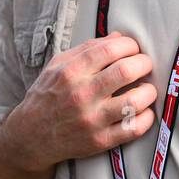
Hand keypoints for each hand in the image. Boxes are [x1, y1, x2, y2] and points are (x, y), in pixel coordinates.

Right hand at [3, 31, 156, 172]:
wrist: (30, 136)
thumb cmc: (47, 96)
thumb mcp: (58, 65)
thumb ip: (87, 49)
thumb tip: (118, 37)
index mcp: (71, 71)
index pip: (111, 49)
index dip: (130, 45)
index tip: (133, 49)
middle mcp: (81, 94)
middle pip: (126, 71)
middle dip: (144, 63)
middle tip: (145, 65)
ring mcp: (92, 119)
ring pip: (134, 101)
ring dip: (149, 91)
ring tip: (146, 88)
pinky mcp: (100, 141)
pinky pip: (134, 128)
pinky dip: (147, 117)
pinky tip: (143, 111)